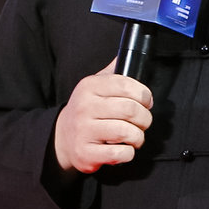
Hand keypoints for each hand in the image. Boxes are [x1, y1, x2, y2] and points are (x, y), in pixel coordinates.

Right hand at [53, 58, 153, 173]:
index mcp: (89, 86)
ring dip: (138, 137)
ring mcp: (84, 131)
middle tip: (143, 123)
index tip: (146, 102)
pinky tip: (123, 149)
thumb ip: (113, 72)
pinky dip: (129, 153)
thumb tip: (128, 55)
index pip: (126, 85)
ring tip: (134, 137)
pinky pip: (120, 153)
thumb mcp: (94, 86)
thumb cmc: (87, 111)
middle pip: (130, 110)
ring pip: (127, 132)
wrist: (62, 137)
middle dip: (145, 118)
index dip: (144, 95)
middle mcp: (85, 107)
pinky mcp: (86, 153)